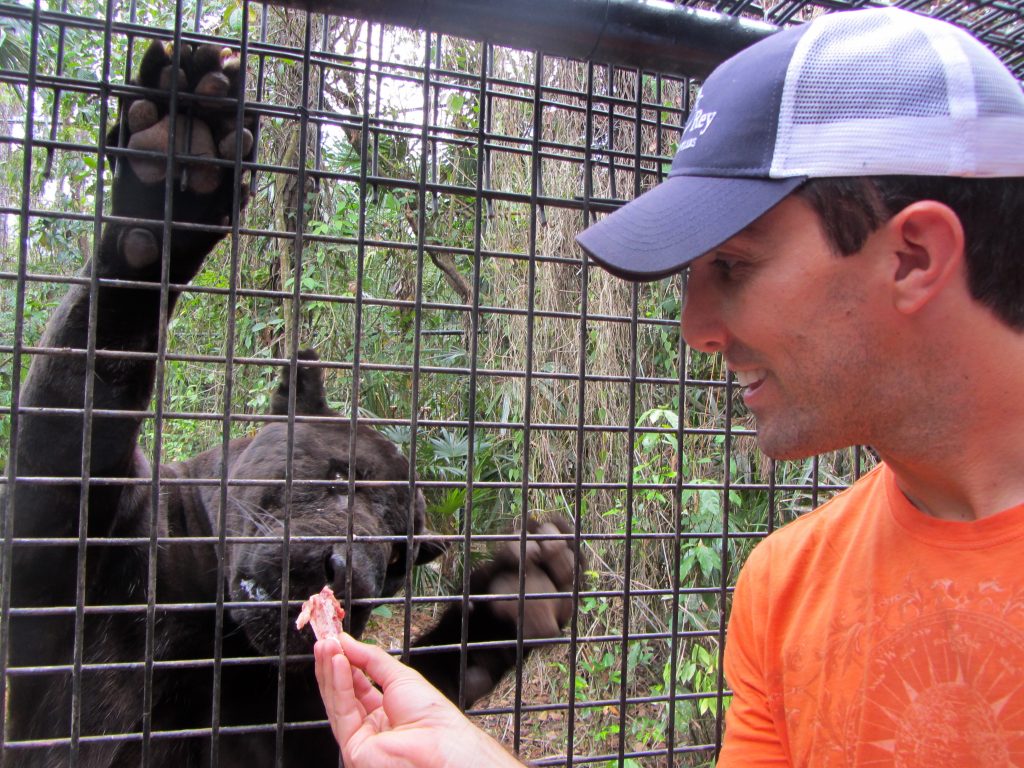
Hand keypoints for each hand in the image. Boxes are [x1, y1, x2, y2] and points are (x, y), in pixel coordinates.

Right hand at [314, 635, 525, 767]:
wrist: (441, 743)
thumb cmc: (431, 715)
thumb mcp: (401, 676)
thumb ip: (371, 659)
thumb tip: (348, 642)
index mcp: (386, 710)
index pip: (358, 684)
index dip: (346, 662)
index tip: (336, 641)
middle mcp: (371, 724)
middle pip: (344, 692)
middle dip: (334, 664)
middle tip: (326, 639)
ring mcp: (360, 737)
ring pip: (338, 700)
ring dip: (330, 670)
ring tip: (326, 645)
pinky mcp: (352, 746)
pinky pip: (341, 710)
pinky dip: (337, 684)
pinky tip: (336, 662)